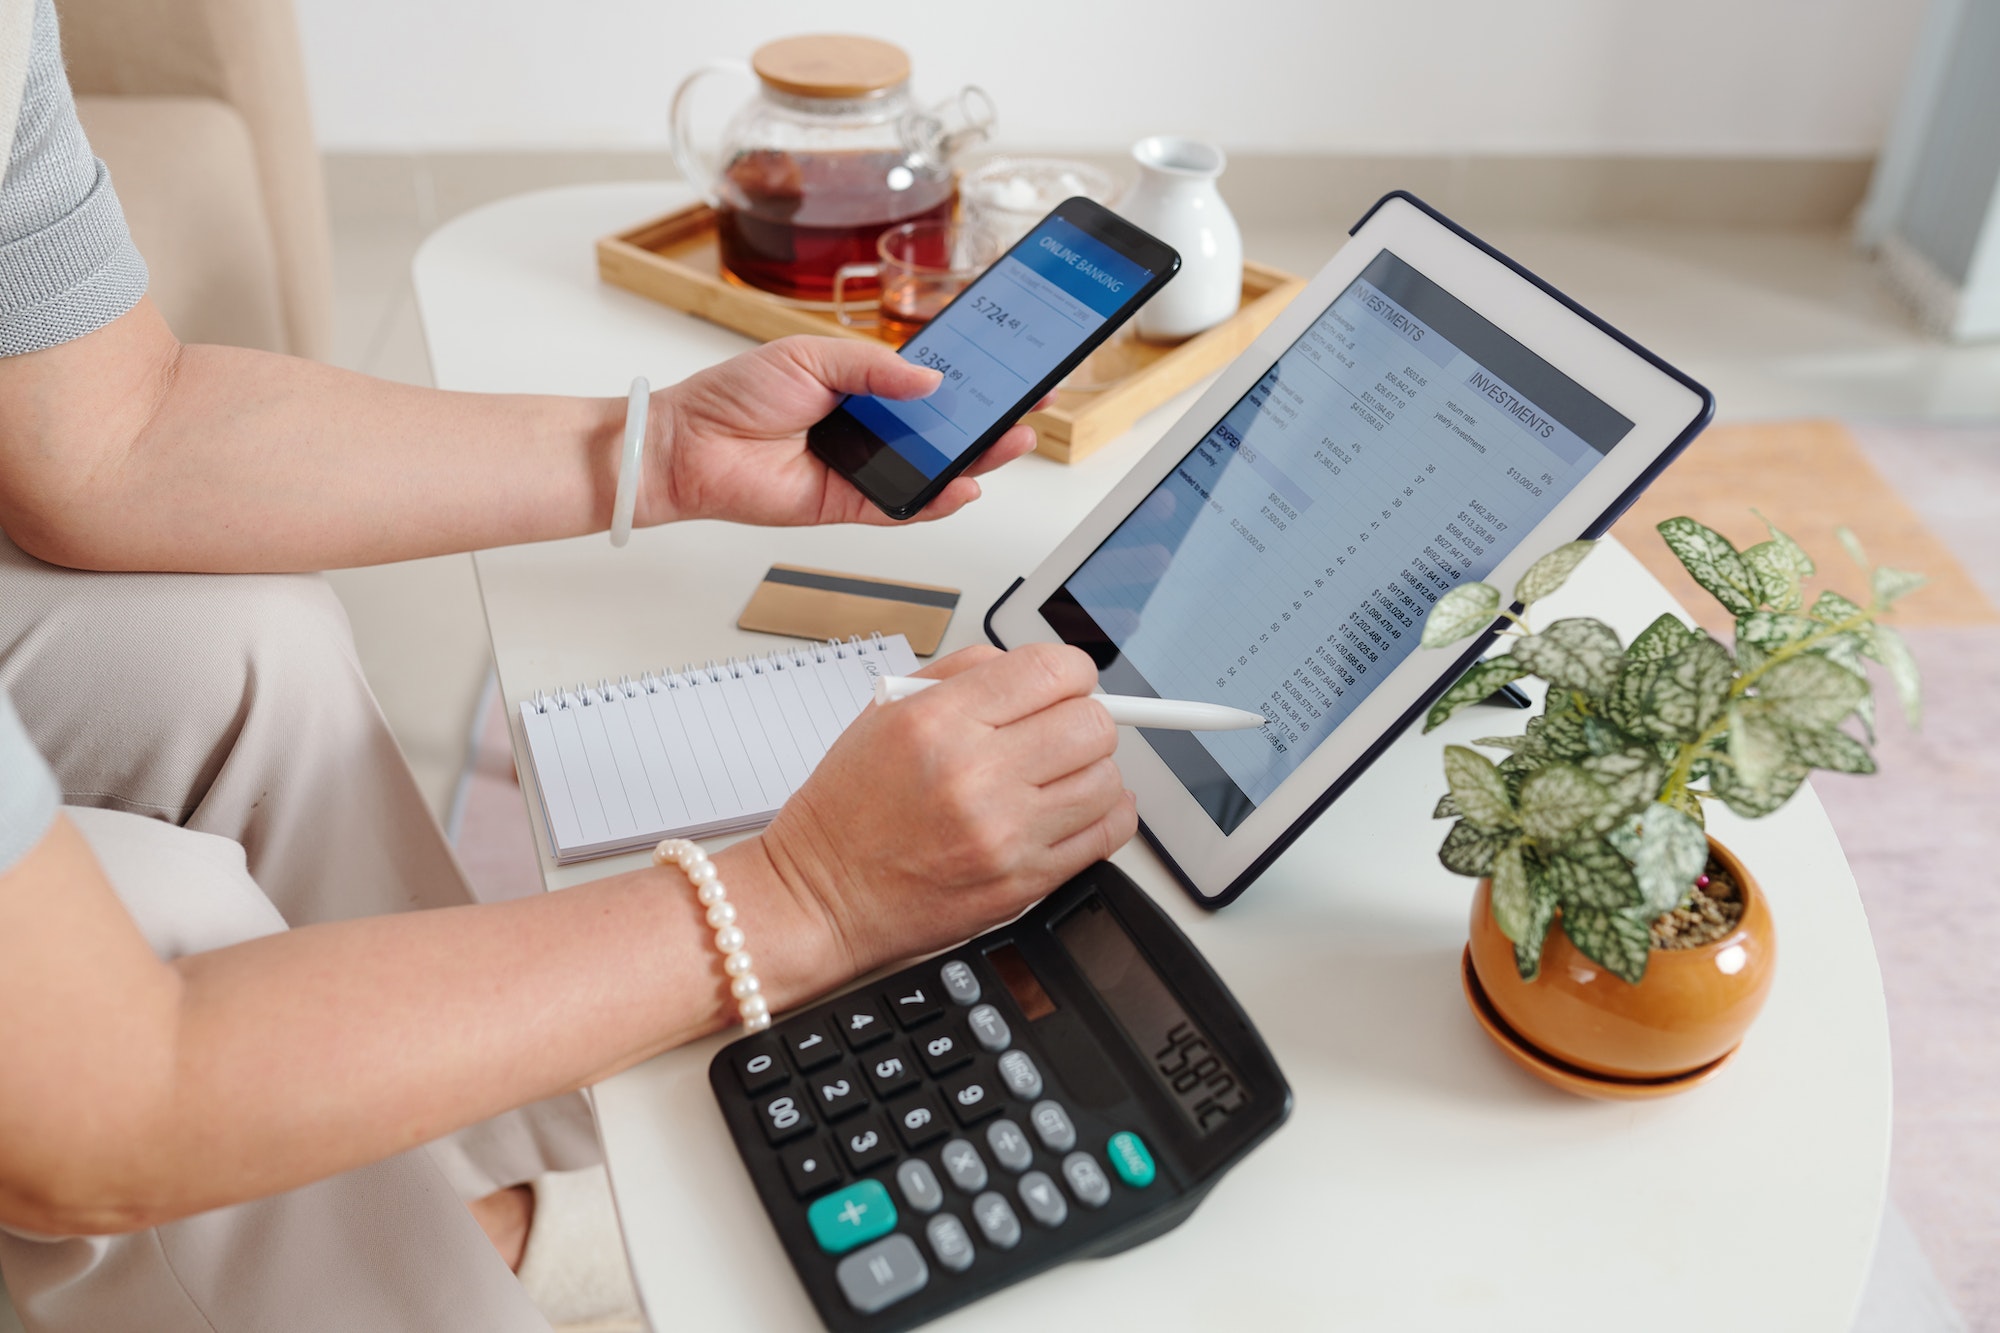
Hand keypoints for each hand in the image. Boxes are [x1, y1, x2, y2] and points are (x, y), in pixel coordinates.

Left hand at [642, 336, 1042, 527]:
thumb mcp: (811, 356)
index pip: (934, 382)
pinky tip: (964, 486)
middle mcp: (870, 426)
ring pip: (933, 468)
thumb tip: (931, 379)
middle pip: (944, 427)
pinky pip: (904, 506)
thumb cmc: (735, 396)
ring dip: (975, 459)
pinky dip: (936, 500)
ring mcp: (864, 467)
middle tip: (1031, 406)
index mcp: (863, 383)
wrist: (691, 446)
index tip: (1015, 367)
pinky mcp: (850, 504)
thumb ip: (875, 367)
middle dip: (990, 418)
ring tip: (1011, 442)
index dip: (974, 377)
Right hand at [742, 643, 1138, 981]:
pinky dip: (1105, 814)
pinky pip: (1107, 834)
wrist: (822, 896)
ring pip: (1107, 778)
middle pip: (1092, 724)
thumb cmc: (848, 808)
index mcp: (939, 722)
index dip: (1071, 672)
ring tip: (1056, 775)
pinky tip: (1075, 808)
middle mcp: (976, 776)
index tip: (1064, 684)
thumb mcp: (886, 712)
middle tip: (1058, 730)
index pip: (1053, 671)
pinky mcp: (1024, 882)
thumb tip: (1038, 668)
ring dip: (1090, 769)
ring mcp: (1005, 834)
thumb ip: (965, 673)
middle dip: (1083, 719)